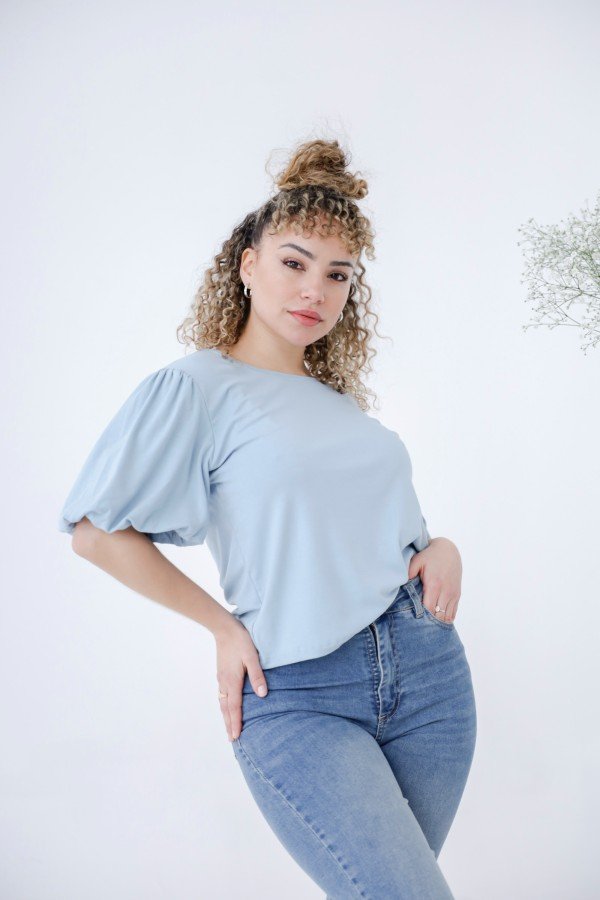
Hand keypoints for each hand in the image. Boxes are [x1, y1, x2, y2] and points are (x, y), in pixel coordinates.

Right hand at [213, 615, 267, 741]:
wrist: (224, 628)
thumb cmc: (240, 641)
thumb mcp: (252, 657)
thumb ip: (257, 676)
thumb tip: (262, 694)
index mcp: (232, 681)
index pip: (235, 707)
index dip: (236, 722)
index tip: (236, 736)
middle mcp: (225, 683)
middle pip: (226, 709)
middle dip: (229, 724)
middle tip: (232, 739)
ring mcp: (221, 678)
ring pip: (222, 703)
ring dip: (225, 716)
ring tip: (228, 728)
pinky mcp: (221, 674)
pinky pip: (221, 695)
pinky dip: (224, 706)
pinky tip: (226, 707)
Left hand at [407, 537, 461, 623]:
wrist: (449, 550)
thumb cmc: (430, 556)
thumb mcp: (417, 561)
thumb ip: (408, 573)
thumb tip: (400, 586)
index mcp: (434, 584)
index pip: (429, 609)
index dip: (422, 618)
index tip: (412, 622)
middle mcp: (446, 591)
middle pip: (438, 616)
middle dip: (428, 623)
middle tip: (417, 628)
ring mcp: (453, 594)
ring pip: (446, 617)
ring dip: (437, 623)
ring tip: (426, 627)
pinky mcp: (457, 595)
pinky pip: (453, 613)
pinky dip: (445, 619)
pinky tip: (436, 622)